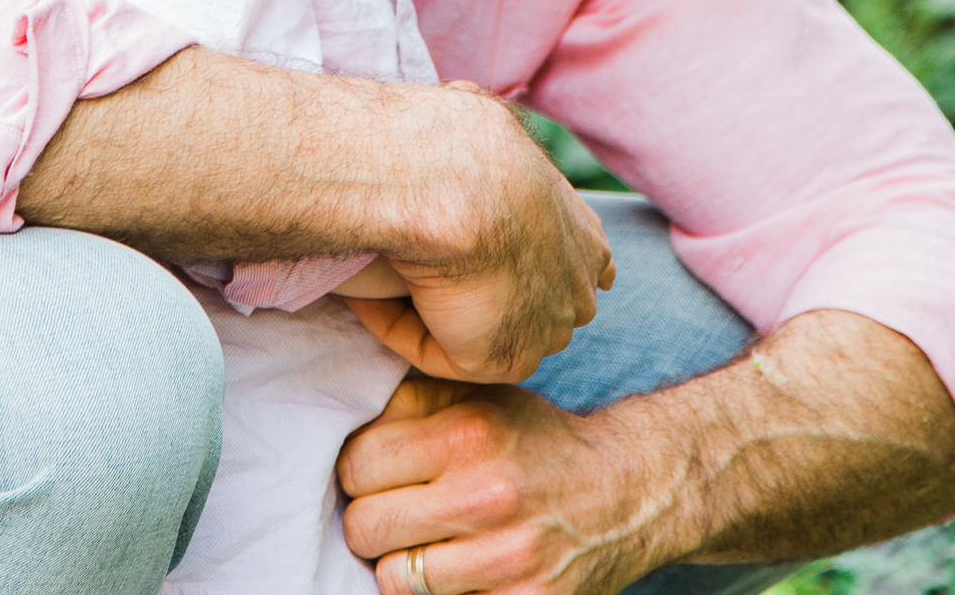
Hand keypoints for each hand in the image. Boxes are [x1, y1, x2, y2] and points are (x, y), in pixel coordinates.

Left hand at [338, 377, 659, 594]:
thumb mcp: (479, 397)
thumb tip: (346, 410)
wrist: (625, 492)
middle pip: (365, 527)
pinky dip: (439, 594)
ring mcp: (505, 561)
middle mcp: (485, 497)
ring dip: (402, 563)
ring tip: (427, 541)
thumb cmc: (535, 440)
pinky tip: (457, 569)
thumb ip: (410, 400)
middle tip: (396, 509)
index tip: (378, 469)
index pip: (357, 465)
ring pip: (393, 580)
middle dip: (373, 518)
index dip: (359, 467)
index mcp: (468, 434)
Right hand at [347, 92, 614, 381]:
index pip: (582, 267)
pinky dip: (399, 326)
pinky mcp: (500, 358)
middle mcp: (577, 287)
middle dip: (482, 295)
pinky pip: (440, 351)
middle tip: (413, 267)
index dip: (535, 263)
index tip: (478, 248)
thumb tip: (458, 107)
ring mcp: (542, 328)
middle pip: (533, 308)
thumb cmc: (461, 139)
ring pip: (479, 329)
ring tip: (378, 273)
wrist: (454, 180)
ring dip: (434, 311)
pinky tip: (365, 296)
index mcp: (584, 235)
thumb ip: (487, 144)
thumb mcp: (487, 125)